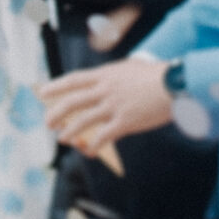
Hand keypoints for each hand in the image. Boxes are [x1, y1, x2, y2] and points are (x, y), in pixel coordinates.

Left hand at [41, 57, 173, 155]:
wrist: (175, 84)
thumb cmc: (156, 75)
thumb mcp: (129, 67)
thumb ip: (113, 75)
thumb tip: (104, 78)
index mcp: (104, 76)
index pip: (73, 80)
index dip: (56, 86)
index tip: (42, 93)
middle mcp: (104, 91)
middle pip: (72, 102)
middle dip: (56, 113)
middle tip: (47, 122)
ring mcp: (113, 107)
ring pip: (83, 121)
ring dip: (69, 131)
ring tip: (62, 138)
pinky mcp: (125, 122)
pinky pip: (103, 136)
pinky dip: (93, 144)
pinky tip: (88, 150)